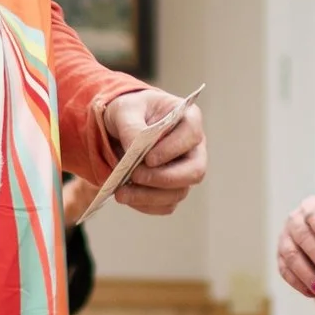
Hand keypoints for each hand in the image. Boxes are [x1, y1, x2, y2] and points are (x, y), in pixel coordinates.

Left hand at [101, 89, 205, 214]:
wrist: (121, 127)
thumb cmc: (130, 111)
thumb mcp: (125, 109)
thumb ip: (130, 125)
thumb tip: (135, 148)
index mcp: (189, 119)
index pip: (191, 136)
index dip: (172, 149)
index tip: (147, 158)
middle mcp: (193, 149)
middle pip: (194, 171)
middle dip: (164, 178)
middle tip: (135, 175)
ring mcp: (185, 171)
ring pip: (178, 193)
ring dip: (149, 196)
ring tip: (121, 192)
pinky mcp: (172, 189)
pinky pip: (165, 205)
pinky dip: (145, 205)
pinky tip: (127, 197)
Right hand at [276, 196, 314, 299]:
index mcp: (312, 206)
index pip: (314, 214)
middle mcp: (295, 219)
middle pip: (301, 236)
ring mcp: (285, 238)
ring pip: (290, 255)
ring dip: (306, 273)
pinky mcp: (281, 255)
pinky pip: (284, 270)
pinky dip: (298, 282)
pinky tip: (311, 292)